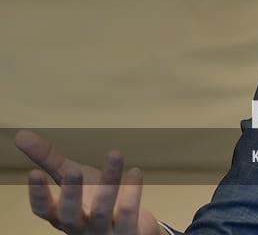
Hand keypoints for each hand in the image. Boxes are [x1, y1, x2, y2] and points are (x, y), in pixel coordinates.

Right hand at [14, 130, 161, 234]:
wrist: (130, 228)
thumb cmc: (94, 201)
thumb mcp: (71, 178)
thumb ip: (49, 159)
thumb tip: (20, 135)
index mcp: (62, 215)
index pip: (45, 210)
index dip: (38, 195)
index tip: (34, 173)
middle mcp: (80, 227)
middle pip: (70, 214)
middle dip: (71, 193)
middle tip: (73, 170)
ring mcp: (103, 232)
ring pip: (103, 209)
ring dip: (109, 181)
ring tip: (115, 154)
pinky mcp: (128, 233)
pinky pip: (129, 213)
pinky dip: (132, 191)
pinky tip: (135, 171)